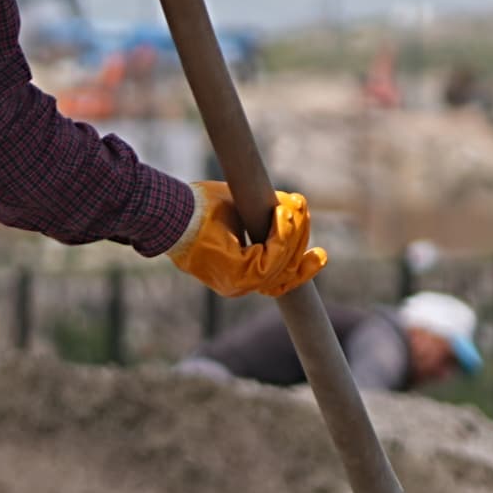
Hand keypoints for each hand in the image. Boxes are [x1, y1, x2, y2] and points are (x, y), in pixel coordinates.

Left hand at [171, 181, 324, 299]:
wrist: (171, 213)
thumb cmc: (197, 210)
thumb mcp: (237, 212)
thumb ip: (260, 218)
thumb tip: (288, 208)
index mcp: (238, 274)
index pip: (279, 279)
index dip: (303, 269)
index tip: (321, 255)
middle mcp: (240, 285)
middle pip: (287, 271)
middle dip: (300, 238)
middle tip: (302, 209)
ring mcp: (239, 283)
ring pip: (283, 264)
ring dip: (293, 234)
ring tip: (294, 208)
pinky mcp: (238, 275)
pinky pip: (272, 258)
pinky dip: (283, 235)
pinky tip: (283, 215)